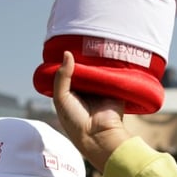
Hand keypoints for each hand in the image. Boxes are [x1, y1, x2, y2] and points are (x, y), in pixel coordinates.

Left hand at [52, 51, 132, 170]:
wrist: (99, 135)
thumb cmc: (75, 120)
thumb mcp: (61, 97)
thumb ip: (62, 76)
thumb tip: (68, 53)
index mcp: (71, 93)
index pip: (69, 72)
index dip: (67, 61)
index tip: (67, 45)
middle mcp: (86, 90)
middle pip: (84, 69)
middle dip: (83, 58)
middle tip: (83, 42)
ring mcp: (101, 89)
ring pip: (98, 70)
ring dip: (97, 61)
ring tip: (96, 44)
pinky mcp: (114, 88)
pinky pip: (113, 74)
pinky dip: (111, 65)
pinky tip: (109, 52)